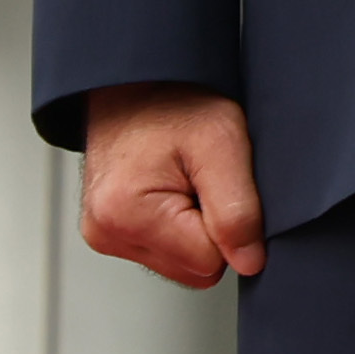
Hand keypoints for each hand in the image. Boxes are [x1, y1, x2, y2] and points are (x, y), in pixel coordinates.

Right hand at [79, 84, 266, 287]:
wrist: (136, 84)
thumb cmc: (174, 104)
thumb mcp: (223, 144)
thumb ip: (239, 210)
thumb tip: (249, 262)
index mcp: (127, 215)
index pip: (210, 262)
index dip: (230, 226)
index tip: (218, 186)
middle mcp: (107, 233)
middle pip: (194, 269)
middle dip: (211, 229)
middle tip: (202, 180)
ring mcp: (105, 236)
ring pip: (181, 263)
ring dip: (195, 228)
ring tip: (186, 181)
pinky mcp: (110, 233)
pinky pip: (165, 251)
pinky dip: (178, 226)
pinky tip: (172, 190)